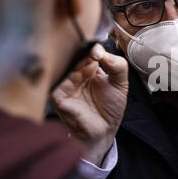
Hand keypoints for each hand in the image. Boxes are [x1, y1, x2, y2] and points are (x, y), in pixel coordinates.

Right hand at [51, 44, 128, 166]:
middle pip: (73, 54)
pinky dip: (66, 76)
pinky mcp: (57, 95)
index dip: (93, 47)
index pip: (87, 49)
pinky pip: (56, 81)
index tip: (99, 52)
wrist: (104, 131)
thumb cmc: (110, 108)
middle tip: (95, 55)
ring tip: (89, 66)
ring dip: (76, 63)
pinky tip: (77, 74)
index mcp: (89, 67)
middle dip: (84, 53)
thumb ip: (117, 65)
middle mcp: (75, 73)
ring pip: (64, 65)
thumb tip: (100, 51)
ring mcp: (64, 83)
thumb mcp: (121, 83)